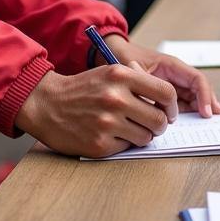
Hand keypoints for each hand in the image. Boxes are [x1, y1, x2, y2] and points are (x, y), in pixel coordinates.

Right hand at [14, 66, 177, 158]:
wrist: (47, 103)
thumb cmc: (83, 88)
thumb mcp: (110, 72)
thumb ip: (138, 80)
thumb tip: (167, 99)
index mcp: (122, 76)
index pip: (166, 92)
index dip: (172, 105)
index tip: (170, 111)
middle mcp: (116, 98)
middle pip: (159, 119)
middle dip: (160, 124)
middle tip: (153, 124)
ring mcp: (108, 123)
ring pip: (146, 136)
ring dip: (143, 135)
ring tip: (130, 128)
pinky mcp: (100, 145)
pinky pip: (127, 147)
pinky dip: (124, 143)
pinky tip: (112, 134)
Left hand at [108, 35, 219, 118]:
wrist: (110, 52)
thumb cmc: (122, 57)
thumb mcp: (132, 70)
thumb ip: (145, 85)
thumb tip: (157, 107)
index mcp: (171, 65)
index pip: (196, 79)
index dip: (204, 95)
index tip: (205, 112)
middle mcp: (174, 74)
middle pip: (198, 89)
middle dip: (207, 102)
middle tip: (214, 118)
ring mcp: (169, 84)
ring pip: (191, 97)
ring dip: (198, 108)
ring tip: (206, 123)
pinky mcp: (162, 93)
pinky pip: (179, 103)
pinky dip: (186, 112)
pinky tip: (190, 122)